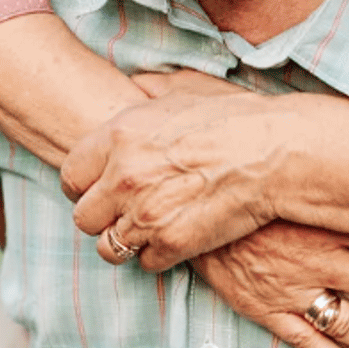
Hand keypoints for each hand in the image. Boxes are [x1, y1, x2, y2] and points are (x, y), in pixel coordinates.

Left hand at [62, 71, 348, 270]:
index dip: (86, 185)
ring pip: (109, 247)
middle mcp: (124, 176)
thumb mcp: (187, 89)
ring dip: (127, 241)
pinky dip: (159, 255)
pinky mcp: (172, 244)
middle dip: (103, 217)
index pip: (70, 176)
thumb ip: (151, 88)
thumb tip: (135, 83)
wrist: (278, 151)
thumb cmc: (237, 117)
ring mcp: (146, 214)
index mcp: (119, 135)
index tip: (102, 188)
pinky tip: (178, 237)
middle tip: (127, 212)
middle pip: (83, 217)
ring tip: (150, 230)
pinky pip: (145, 263)